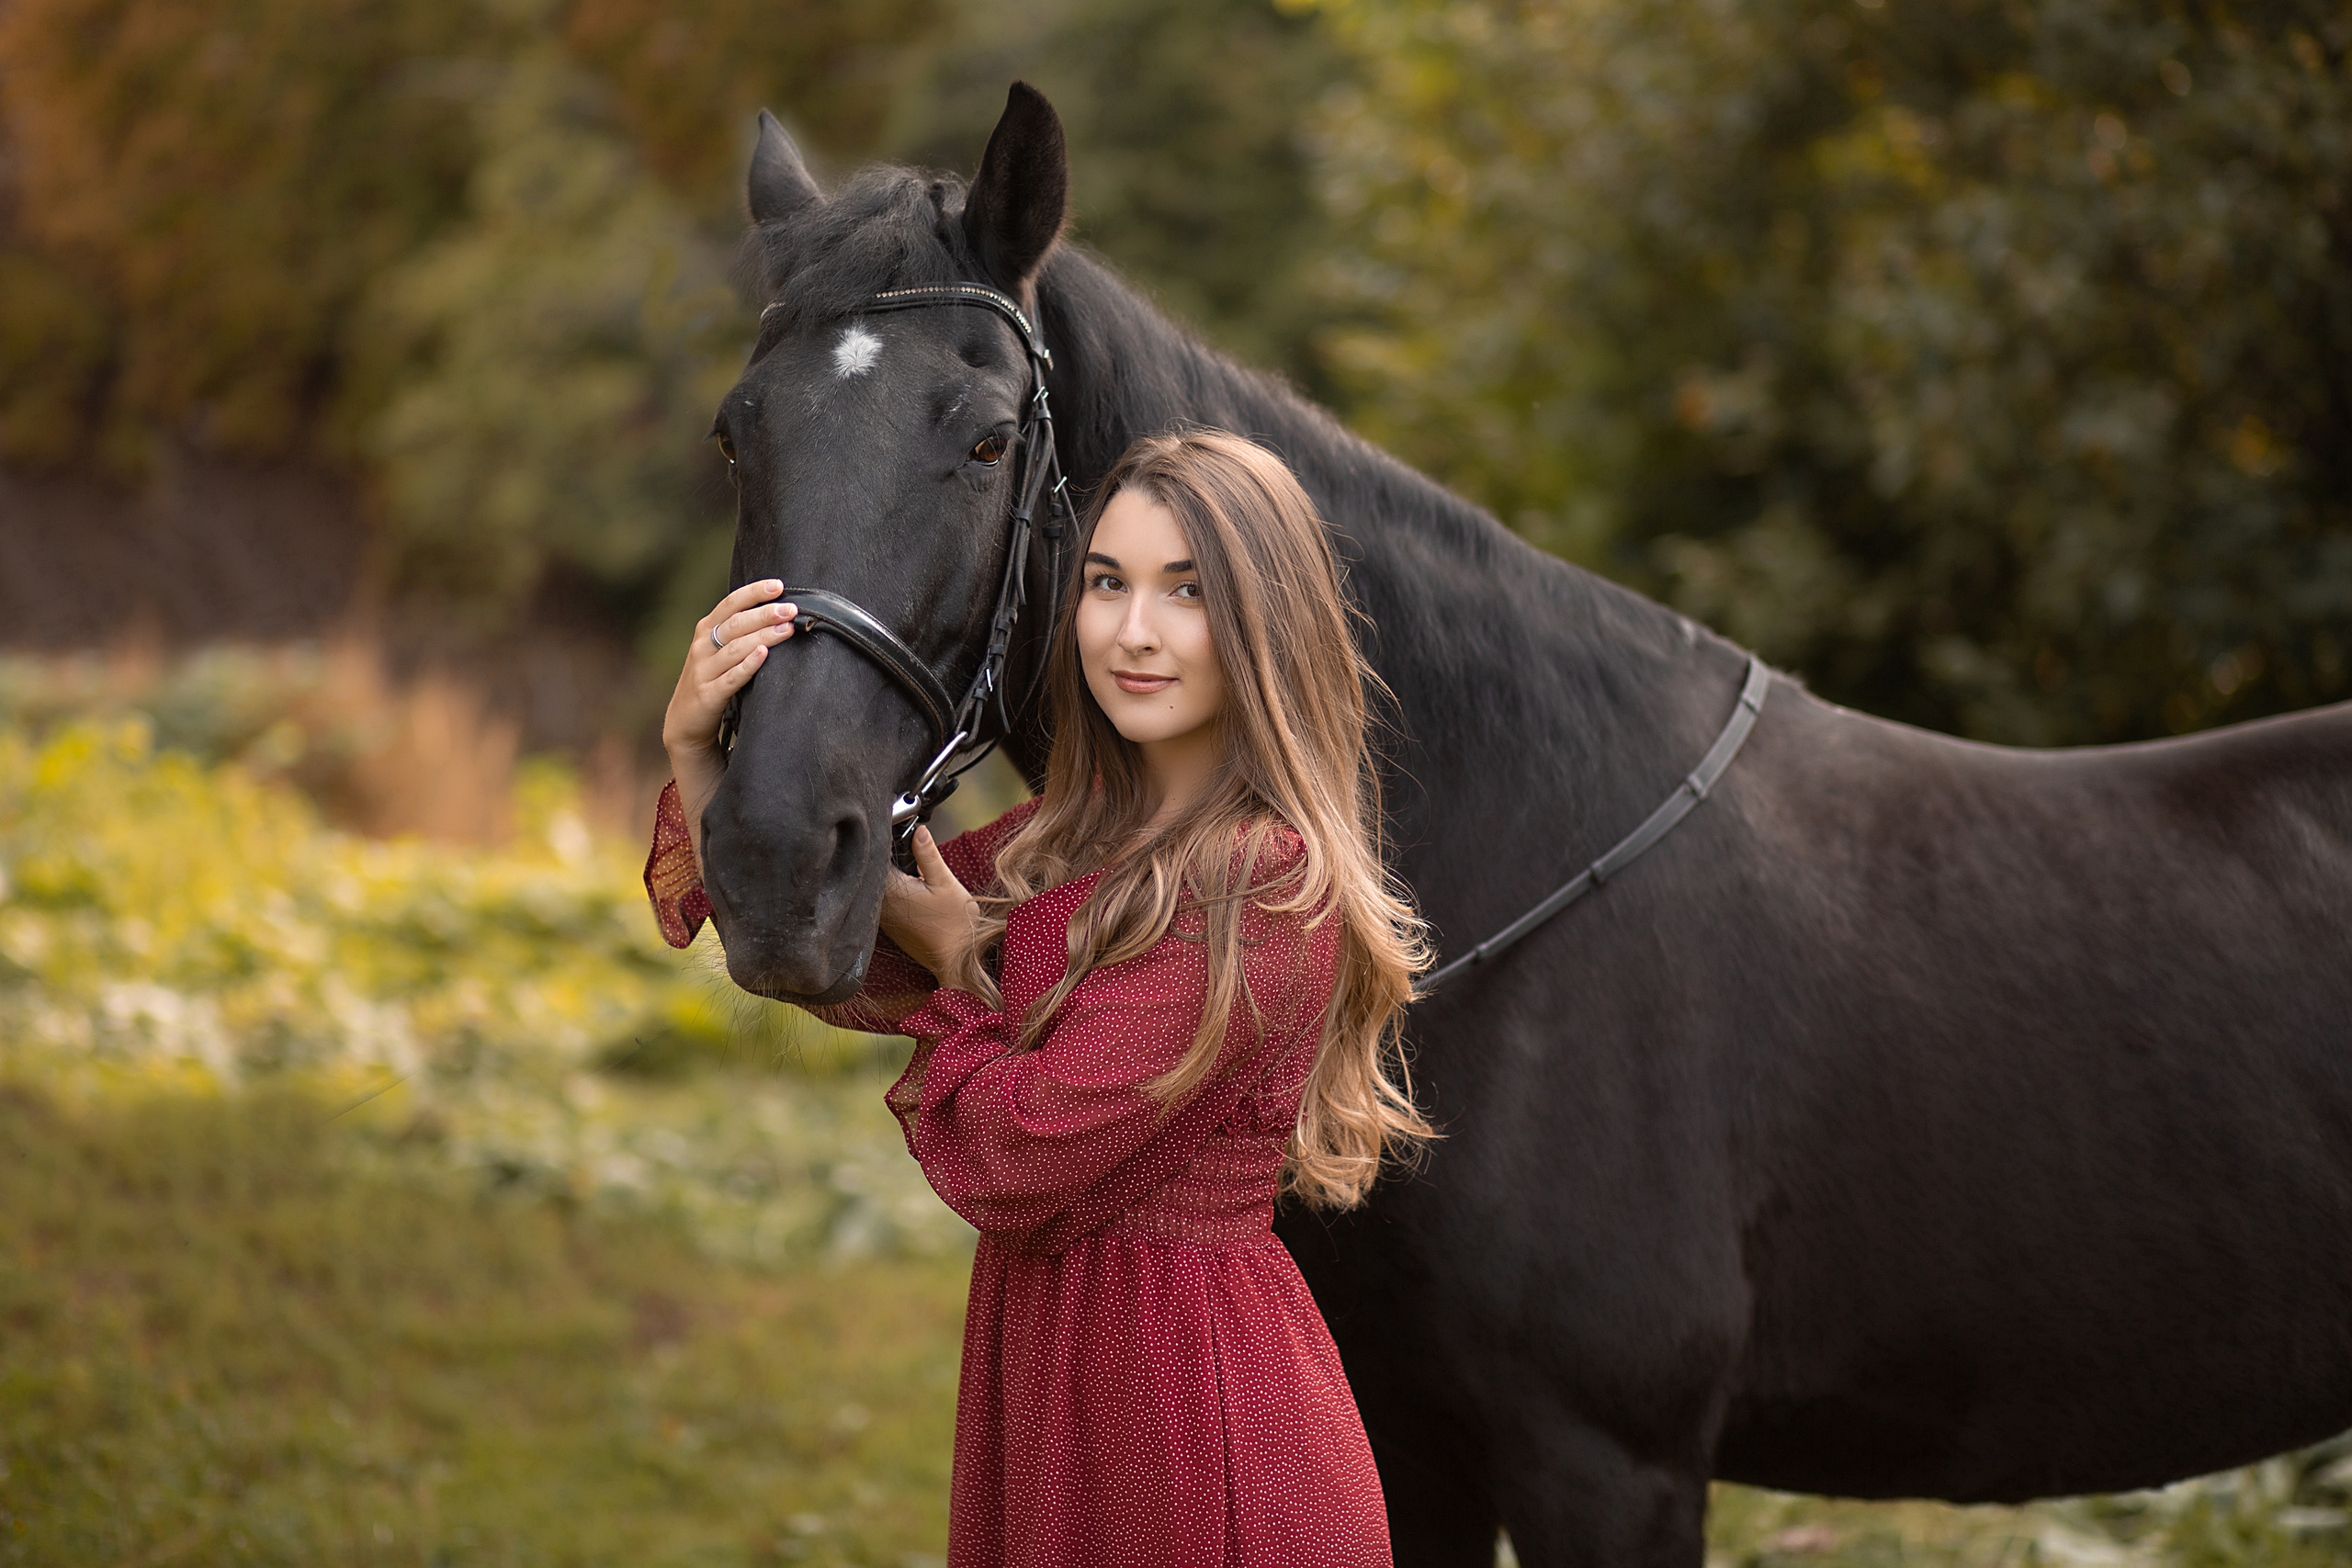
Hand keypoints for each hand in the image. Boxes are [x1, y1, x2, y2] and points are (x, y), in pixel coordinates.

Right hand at [663, 581, 797, 859]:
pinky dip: (746, 665)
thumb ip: (744, 635)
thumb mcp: (727, 658)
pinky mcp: (705, 698)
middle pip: (734, 623)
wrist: (686, 730)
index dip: (752, 593)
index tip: (779, 583)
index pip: (728, 604)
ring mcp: (700, 673)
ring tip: (787, 627)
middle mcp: (701, 649)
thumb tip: (783, 614)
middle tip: (793, 607)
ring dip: (761, 635)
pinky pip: (728, 679)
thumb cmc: (715, 689)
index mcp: (705, 634)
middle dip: (764, 613)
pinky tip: (763, 654)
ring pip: (733, 647)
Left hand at [880, 826, 989, 994]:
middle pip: (876, 871)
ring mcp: (883, 917)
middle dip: (889, 858)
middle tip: (908, 847)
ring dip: (892, 876)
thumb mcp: (944, 882)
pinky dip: (895, 891)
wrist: (956, 960)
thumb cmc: (954, 922)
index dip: (886, 841)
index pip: (877, 857)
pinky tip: (912, 890)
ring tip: (912, 870)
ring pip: (880, 886)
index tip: (897, 831)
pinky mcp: (890, 926)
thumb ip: (927, 855)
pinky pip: (886, 901)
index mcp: (890, 889)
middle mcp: (880, 903)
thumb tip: (918, 830)